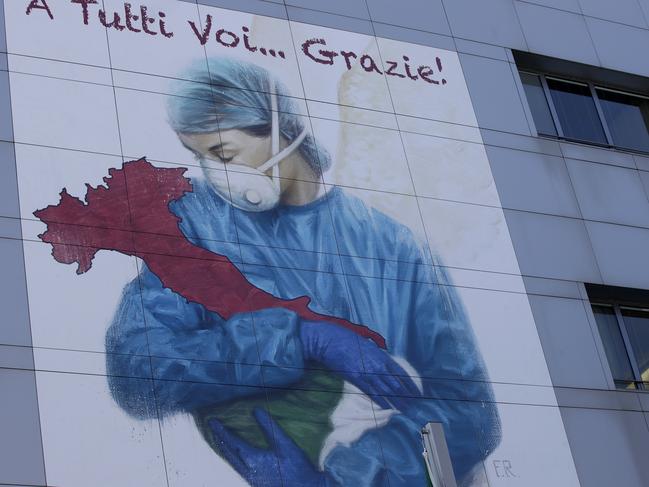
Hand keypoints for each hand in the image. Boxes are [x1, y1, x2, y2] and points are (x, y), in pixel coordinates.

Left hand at [209, 408, 331, 486]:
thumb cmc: (296, 468)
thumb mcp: (285, 444)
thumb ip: (269, 427)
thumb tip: (255, 410)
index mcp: (253, 460)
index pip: (232, 443)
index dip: (221, 431)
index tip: (212, 421)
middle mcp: (248, 471)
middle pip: (228, 454)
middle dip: (219, 439)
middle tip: (212, 428)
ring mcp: (252, 479)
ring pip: (232, 462)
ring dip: (225, 450)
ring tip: (220, 440)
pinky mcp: (257, 483)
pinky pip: (238, 468)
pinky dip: (233, 458)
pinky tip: (237, 456)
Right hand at [300, 321, 420, 410]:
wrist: (331, 341)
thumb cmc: (348, 341)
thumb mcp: (368, 347)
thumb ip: (378, 358)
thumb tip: (385, 367)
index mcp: (382, 356)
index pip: (402, 373)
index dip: (411, 385)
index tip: (418, 394)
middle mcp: (378, 365)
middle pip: (397, 384)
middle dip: (407, 397)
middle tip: (414, 407)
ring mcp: (368, 373)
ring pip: (387, 390)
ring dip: (397, 401)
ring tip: (405, 410)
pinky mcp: (357, 379)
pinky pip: (372, 392)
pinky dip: (382, 401)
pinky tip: (388, 408)